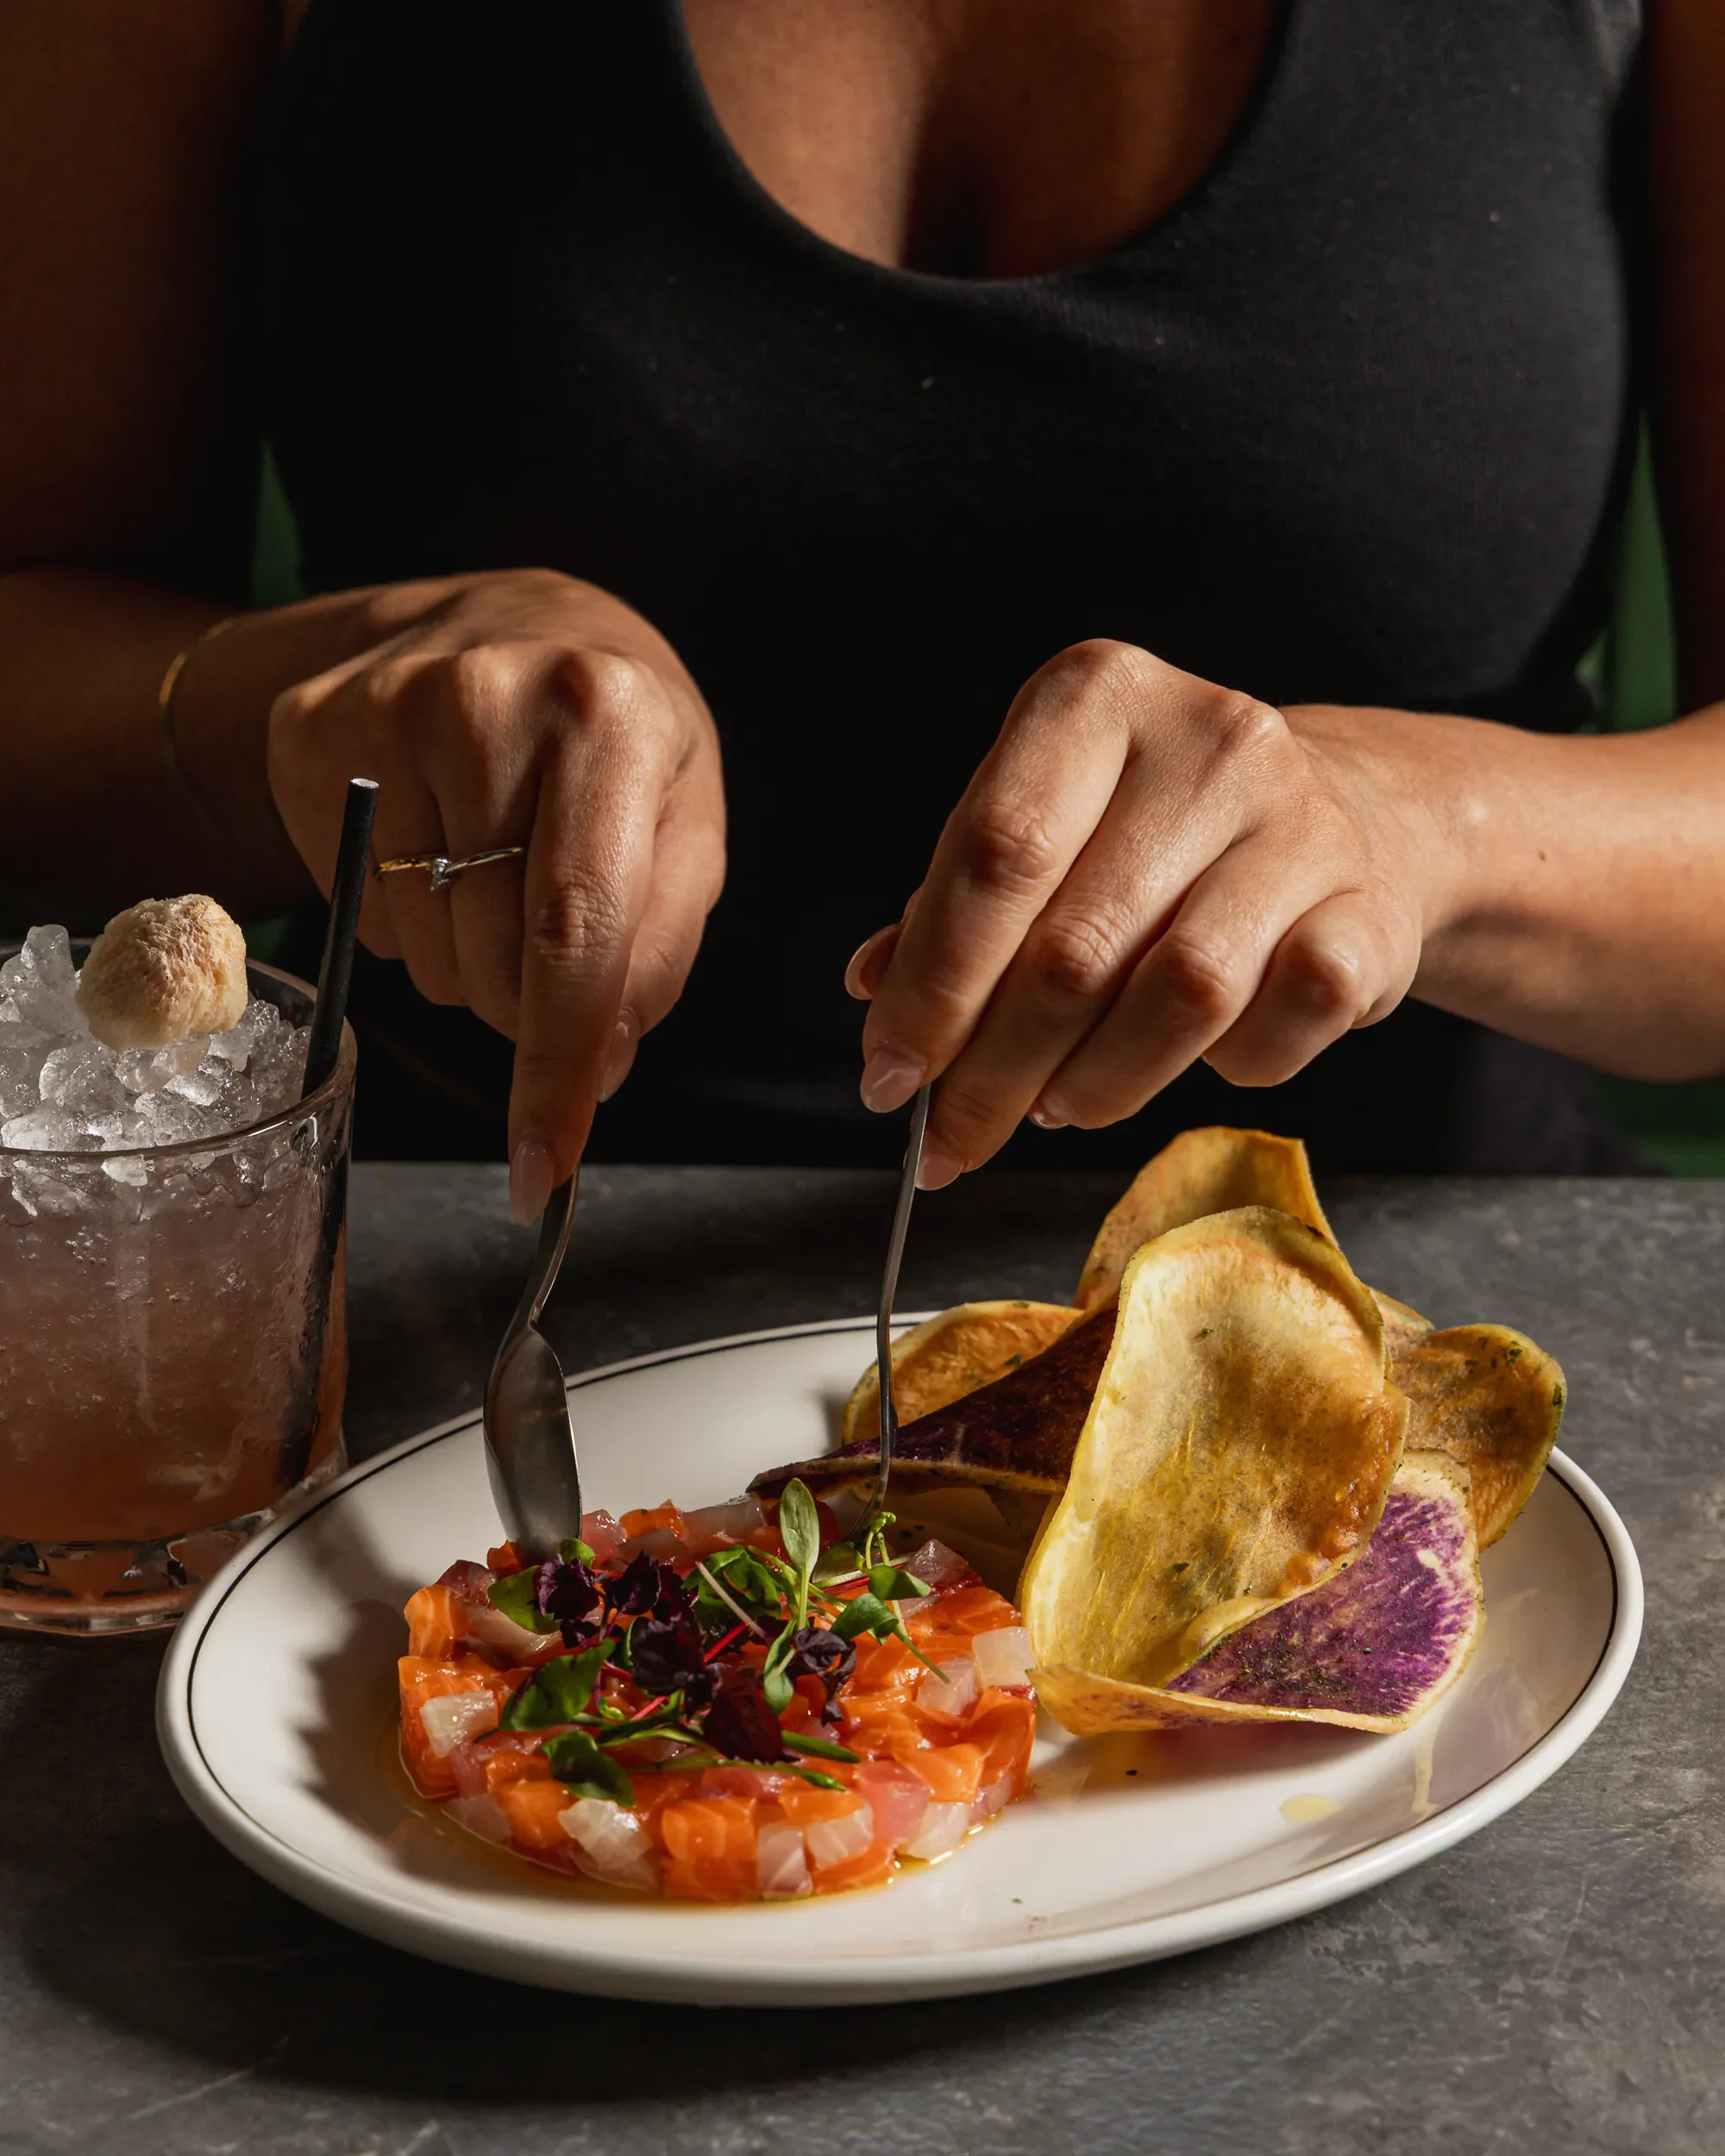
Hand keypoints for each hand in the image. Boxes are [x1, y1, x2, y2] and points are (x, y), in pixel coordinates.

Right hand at [267, 570, 723, 1218]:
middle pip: (492, 961)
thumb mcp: (686, 824)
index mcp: (607, 718)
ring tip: (498, 867)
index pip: (575, 932)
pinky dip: (402, 919)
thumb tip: (601, 1065)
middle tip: (555, 928)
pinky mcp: (307, 735)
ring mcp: (379, 711)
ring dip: (468, 959)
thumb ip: (659, 950)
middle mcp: (483, 701)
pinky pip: (356, 916)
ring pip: (420, 954)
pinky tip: (437, 846)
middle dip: (532, 1001)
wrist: (514, 619)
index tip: (541, 1167)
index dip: (558, 1068)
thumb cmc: (620, 737)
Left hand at [849, 641, 1463, 1186]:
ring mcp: (1301, 820)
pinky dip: (1224, 1068)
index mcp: (1096, 696)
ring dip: (1095, 1082)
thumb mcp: (1044, 827)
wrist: (1356, 816)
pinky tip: (1193, 1064)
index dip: (932, 985)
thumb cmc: (1156, 833)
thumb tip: (876, 996)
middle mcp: (1206, 739)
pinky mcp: (1371, 907)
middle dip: (992, 1068)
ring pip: (1178, 995)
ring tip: (1056, 1104)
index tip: (889, 1077)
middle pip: (1073, 945)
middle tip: (952, 1135)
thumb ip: (953, 905)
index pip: (995, 854)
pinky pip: (1281, 1021)